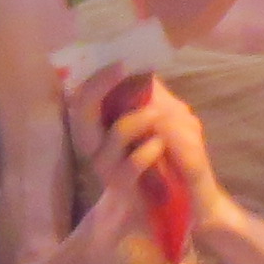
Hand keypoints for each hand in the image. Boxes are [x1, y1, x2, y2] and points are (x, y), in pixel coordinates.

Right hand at [92, 76, 237, 243]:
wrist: (181, 205)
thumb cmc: (165, 160)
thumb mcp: (158, 126)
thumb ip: (147, 102)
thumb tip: (145, 68)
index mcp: (101, 130)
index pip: (84, 99)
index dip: (95, 78)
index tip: (117, 58)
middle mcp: (97, 148)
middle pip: (82, 113)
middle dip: (98, 88)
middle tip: (121, 69)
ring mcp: (108, 169)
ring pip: (110, 138)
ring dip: (135, 120)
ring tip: (158, 112)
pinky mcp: (124, 189)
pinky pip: (128, 168)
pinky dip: (145, 152)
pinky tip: (159, 144)